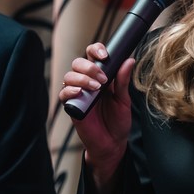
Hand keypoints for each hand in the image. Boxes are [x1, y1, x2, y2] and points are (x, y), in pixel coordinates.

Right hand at [60, 42, 135, 193]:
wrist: (113, 143)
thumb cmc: (118, 121)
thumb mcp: (124, 100)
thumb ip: (123, 81)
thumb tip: (129, 60)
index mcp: (100, 76)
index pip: (93, 55)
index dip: (96, 50)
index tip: (105, 55)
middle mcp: (87, 82)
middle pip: (78, 62)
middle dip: (89, 67)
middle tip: (103, 79)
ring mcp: (78, 94)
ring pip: (69, 76)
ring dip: (82, 78)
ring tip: (96, 88)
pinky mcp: (72, 106)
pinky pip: (64, 94)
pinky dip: (70, 91)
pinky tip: (80, 93)